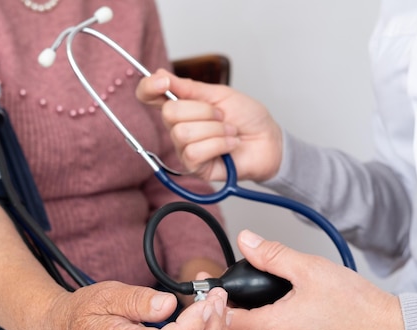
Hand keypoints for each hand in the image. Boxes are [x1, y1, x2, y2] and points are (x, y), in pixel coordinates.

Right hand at [136, 69, 282, 181]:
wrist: (268, 140)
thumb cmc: (247, 117)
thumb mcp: (220, 94)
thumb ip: (189, 87)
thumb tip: (160, 74)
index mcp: (182, 105)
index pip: (149, 96)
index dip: (148, 87)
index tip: (162, 82)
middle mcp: (178, 126)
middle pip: (170, 113)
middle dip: (203, 111)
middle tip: (221, 115)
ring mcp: (184, 148)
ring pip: (184, 133)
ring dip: (215, 130)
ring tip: (230, 131)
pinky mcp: (194, 167)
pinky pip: (195, 152)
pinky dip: (219, 145)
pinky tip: (229, 145)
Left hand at [224, 230, 406, 329]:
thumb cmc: (355, 305)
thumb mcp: (309, 269)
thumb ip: (272, 254)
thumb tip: (247, 241)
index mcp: (273, 329)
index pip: (222, 321)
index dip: (210, 300)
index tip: (207, 279)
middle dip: (216, 307)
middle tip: (215, 282)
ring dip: (232, 315)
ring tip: (234, 287)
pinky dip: (250, 322)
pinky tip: (256, 302)